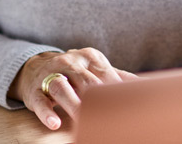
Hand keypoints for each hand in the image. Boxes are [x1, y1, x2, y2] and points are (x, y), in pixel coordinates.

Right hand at [9, 48, 137, 129]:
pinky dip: (47, 112)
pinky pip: (40, 101)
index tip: (131, 110)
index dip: (118, 93)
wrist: (35, 67)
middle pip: (86, 82)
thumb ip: (118, 77)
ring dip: (73, 104)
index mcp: (90, 58)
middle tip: (111, 117)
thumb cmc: (74, 72)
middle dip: (98, 99)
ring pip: (62, 87)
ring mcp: (50, 75)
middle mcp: (70, 63)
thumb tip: (147, 86)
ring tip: (83, 120)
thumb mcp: (94, 69)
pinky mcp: (34, 90)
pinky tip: (55, 123)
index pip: (107, 76)